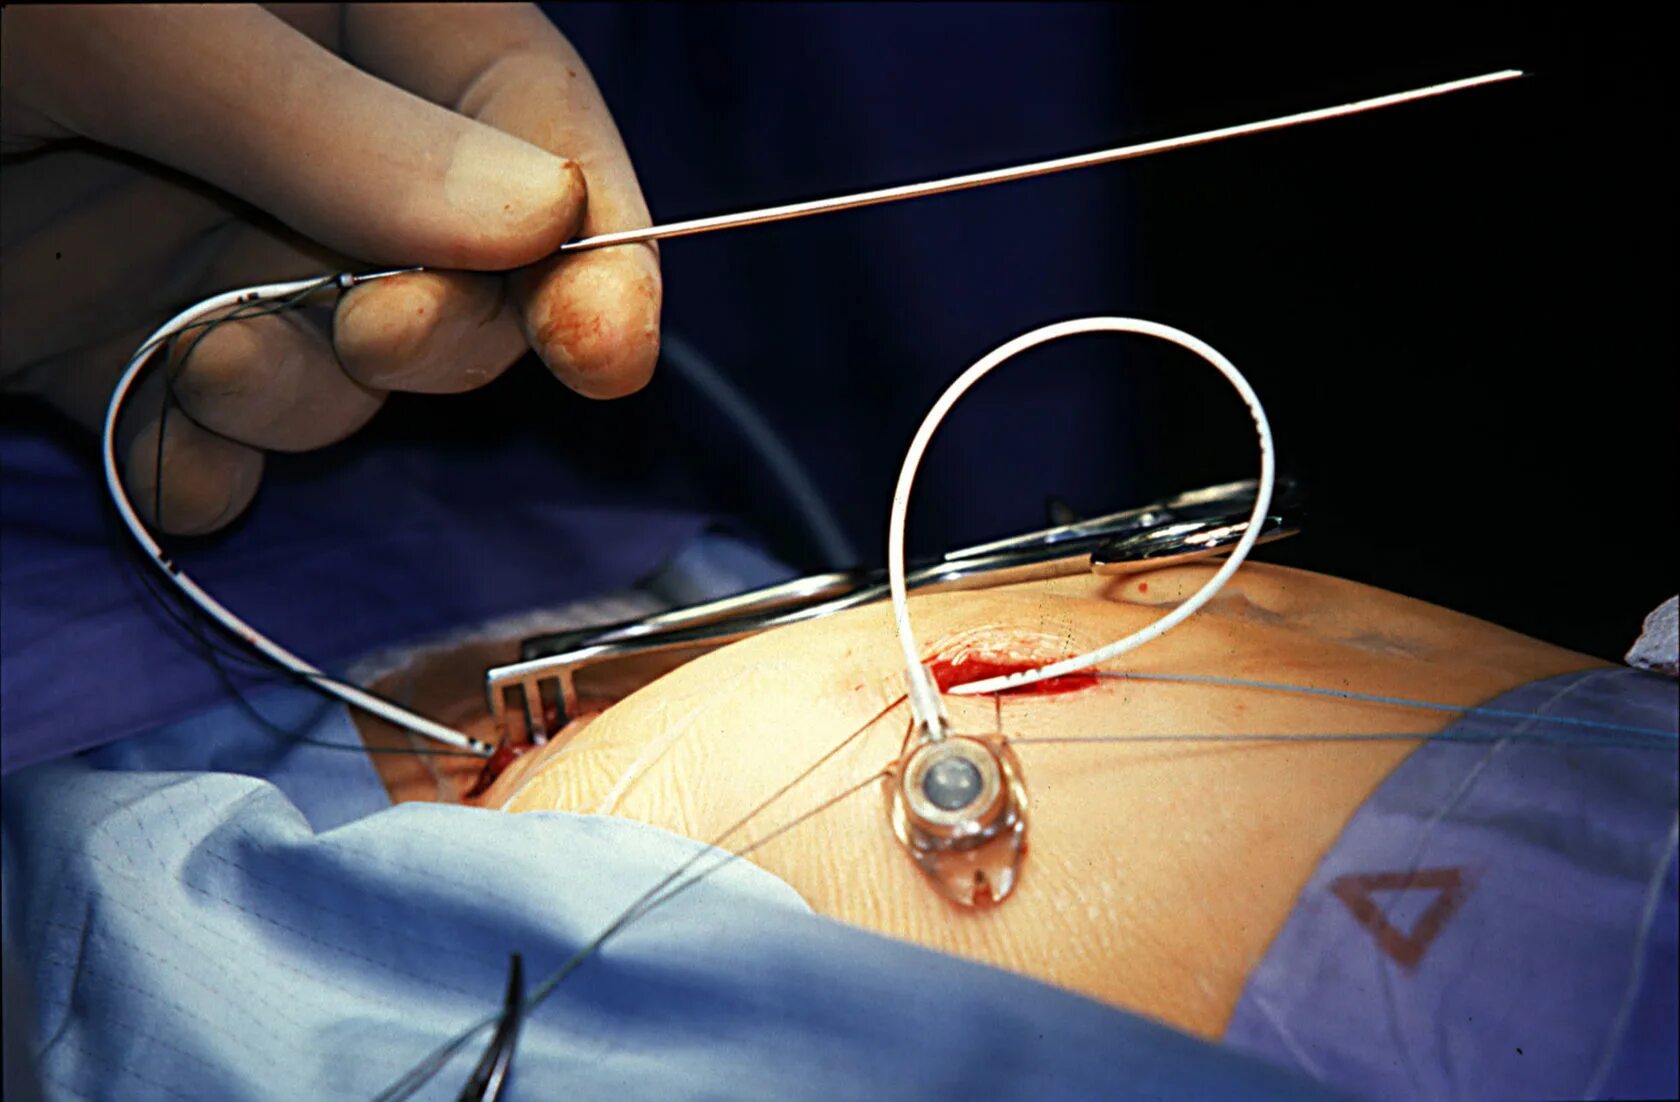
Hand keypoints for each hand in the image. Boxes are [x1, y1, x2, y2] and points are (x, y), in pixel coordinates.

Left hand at [1, 3, 660, 532]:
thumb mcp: (135, 12)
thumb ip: (334, 123)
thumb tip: (534, 228)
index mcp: (343, 8)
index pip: (529, 116)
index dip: (598, 235)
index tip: (604, 348)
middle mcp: (297, 134)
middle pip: (462, 268)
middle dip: (436, 330)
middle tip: (368, 338)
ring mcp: (201, 240)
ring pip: (344, 370)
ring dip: (309, 400)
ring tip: (207, 368)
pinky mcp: (106, 340)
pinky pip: (215, 434)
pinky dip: (211, 463)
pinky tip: (172, 448)